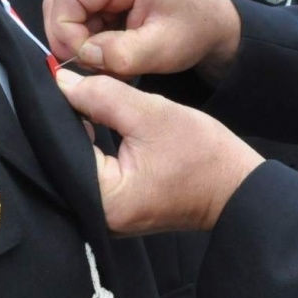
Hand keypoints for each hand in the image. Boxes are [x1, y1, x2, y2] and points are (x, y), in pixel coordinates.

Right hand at [42, 0, 241, 79]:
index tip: (85, 60)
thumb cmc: (193, 32)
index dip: (65, 30)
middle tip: (91, 64)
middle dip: (69, 36)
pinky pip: (82, 12)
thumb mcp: (161, 49)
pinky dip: (88, 36)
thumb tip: (83, 56)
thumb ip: (120, 54)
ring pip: (69, 8)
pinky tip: (110, 49)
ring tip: (106, 60)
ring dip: (80, 39)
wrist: (214, 23)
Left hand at [55, 69, 262, 232]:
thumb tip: (61, 81)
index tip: (63, 83)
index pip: (63, 147)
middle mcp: (97, 216)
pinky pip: (91, 173)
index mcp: (104, 199)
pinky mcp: (116, 208)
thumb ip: (101, 95)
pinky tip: (95, 126)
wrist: (236, 185)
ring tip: (85, 104)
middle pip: (66, 159)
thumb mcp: (150, 113)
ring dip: (81, 135)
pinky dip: (92, 149)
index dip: (63, 111)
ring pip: (77, 165)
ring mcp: (106, 216)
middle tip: (74, 89)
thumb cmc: (201, 154)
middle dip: (69, 124)